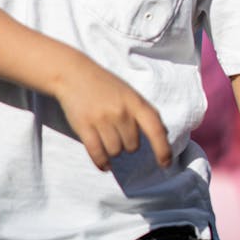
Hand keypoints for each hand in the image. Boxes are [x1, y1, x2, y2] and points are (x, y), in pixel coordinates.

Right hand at [53, 55, 171, 171]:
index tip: (166, 164)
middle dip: (127, 143)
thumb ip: (144, 112)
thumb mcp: (129, 93)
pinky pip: (98, 154)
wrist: (73, 74)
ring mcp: (102, 119)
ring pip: (115, 152)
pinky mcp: (84, 126)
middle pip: (132, 146)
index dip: (163, 149)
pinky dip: (102, 163)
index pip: (155, 129)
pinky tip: (104, 165)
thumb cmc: (104, 85)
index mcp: (135, 102)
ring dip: (112, 151)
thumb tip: (164, 133)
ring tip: (106, 137)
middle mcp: (121, 111)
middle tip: (116, 130)